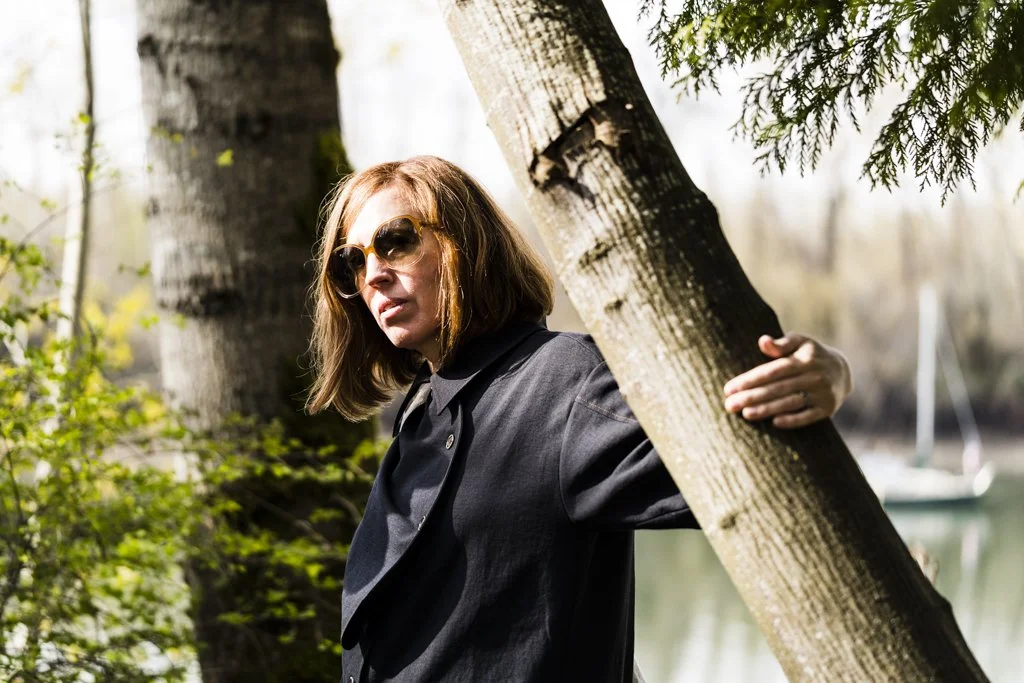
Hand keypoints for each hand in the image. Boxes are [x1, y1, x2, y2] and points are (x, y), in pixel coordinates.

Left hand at [722, 333, 852, 428]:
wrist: (843, 372)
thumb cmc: (811, 355)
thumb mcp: (800, 342)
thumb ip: (782, 343)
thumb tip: (763, 341)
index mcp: (804, 359)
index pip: (773, 371)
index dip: (751, 380)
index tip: (729, 388)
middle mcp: (814, 376)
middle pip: (778, 388)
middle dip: (752, 397)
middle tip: (729, 405)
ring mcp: (822, 394)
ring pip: (790, 403)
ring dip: (767, 409)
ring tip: (745, 414)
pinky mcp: (827, 409)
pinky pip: (808, 416)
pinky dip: (792, 420)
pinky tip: (774, 423)